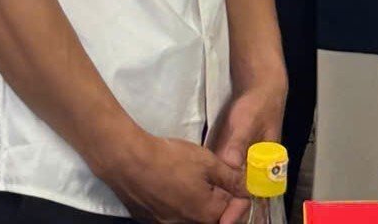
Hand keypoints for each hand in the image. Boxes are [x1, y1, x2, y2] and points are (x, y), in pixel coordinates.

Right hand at [100, 133, 244, 223]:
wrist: (129, 161)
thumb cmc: (171, 159)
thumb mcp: (208, 162)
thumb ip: (231, 177)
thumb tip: (247, 186)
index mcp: (207, 215)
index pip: (233, 212)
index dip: (239, 196)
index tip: (238, 181)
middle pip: (212, 216)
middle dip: (219, 199)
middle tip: (216, 177)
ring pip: (192, 216)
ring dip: (199, 201)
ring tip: (194, 178)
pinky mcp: (151, 220)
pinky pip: (172, 215)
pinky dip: (179, 203)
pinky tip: (174, 184)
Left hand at [208, 82, 286, 223]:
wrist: (259, 89)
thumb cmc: (257, 106)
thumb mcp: (246, 123)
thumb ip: (238, 144)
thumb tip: (229, 166)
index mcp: (266, 168)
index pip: (252, 197)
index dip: (237, 210)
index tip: (222, 221)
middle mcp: (255, 172)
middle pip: (241, 199)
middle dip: (227, 211)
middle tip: (204, 220)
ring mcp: (243, 167)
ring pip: (232, 192)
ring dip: (220, 203)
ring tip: (200, 215)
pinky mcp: (232, 160)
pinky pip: (224, 179)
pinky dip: (215, 189)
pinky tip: (201, 196)